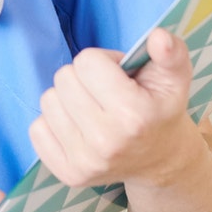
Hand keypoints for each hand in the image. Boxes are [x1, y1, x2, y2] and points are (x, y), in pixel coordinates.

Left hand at [29, 27, 196, 189]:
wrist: (160, 160)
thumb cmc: (160, 110)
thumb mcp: (174, 78)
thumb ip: (170, 52)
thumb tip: (158, 37)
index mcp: (133, 114)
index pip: (86, 62)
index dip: (103, 62)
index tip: (119, 78)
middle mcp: (107, 141)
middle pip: (64, 78)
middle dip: (83, 78)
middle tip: (105, 94)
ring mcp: (85, 161)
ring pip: (48, 101)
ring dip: (67, 99)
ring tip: (92, 109)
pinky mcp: (68, 174)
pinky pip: (36, 129)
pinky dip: (54, 123)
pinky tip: (78, 127)